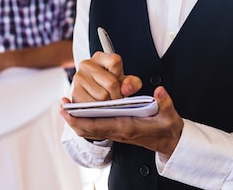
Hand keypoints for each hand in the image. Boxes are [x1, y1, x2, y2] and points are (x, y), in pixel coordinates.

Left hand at [61, 86, 183, 157]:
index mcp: (127, 127)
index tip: (67, 111)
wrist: (170, 142)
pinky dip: (85, 122)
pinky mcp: (117, 130)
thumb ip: (164, 102)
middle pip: (88, 130)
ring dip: (77, 121)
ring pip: (90, 131)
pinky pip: (96, 129)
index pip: (97, 125)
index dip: (80, 119)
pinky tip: (81, 112)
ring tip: (66, 108)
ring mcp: (116, 132)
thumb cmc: (167, 128)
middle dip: (73, 120)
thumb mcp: (169, 114)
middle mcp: (118, 131)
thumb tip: (159, 92)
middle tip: (61, 106)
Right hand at [71, 51, 142, 101]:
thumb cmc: (110, 84)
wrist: (94, 93)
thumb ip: (132, 83)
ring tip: (107, 100)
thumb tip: (126, 89)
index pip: (115, 62)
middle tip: (116, 97)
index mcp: (100, 57)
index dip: (120, 75)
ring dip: (108, 103)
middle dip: (117, 94)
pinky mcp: (74, 93)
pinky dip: (98, 109)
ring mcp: (79, 78)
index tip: (119, 81)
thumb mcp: (124, 81)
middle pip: (111, 83)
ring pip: (102, 96)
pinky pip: (92, 106)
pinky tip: (99, 104)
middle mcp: (87, 64)